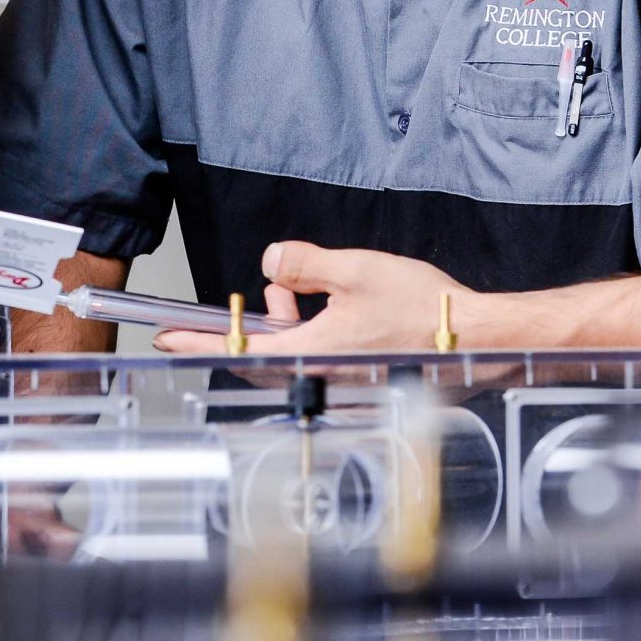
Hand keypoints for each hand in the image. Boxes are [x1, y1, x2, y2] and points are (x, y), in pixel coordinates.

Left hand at [155, 241, 467, 355]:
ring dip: (279, 326)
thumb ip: (306, 264)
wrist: (474, 338)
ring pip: (288, 356)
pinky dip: (304, 334)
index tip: (167, 338)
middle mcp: (322, 374)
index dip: (198, 341)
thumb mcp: (356, 270)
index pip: (240, 347)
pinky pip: (313, 357)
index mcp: (314, 353)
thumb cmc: (427, 310)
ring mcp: (341, 379)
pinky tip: (319, 307)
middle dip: (240, 330)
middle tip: (209, 318)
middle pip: (260, 358)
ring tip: (287, 293)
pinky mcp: (358, 376)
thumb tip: (271, 260)